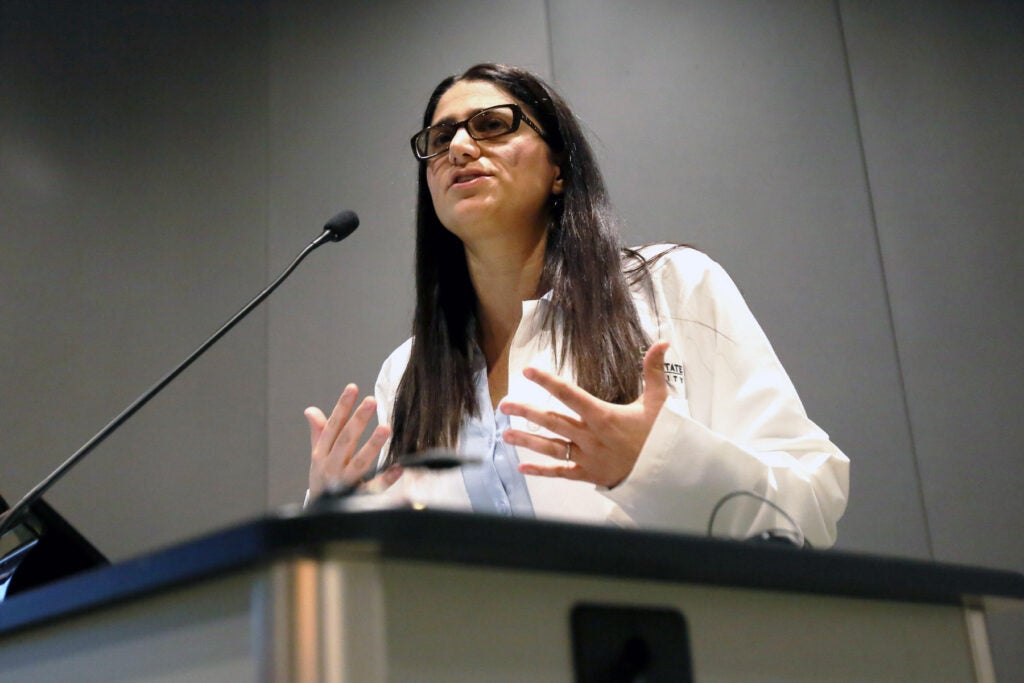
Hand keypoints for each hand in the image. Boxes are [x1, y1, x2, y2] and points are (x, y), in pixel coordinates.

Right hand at [305, 384, 398, 497]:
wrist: (318, 515)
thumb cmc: (322, 480)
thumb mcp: (317, 456)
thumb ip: (318, 433)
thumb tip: (311, 410)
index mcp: (321, 454)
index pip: (332, 426)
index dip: (342, 407)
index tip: (353, 388)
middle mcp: (331, 467)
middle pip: (345, 441)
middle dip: (358, 421)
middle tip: (371, 401)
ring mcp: (343, 483)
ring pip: (358, 463)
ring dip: (372, 446)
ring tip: (386, 428)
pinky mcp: (356, 498)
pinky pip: (372, 488)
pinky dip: (385, 479)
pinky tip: (398, 467)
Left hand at [499, 342, 670, 487]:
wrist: (667, 471)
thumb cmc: (661, 434)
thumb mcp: (659, 400)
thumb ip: (654, 370)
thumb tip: (663, 342)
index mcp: (602, 416)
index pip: (570, 394)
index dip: (547, 381)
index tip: (528, 371)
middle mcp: (589, 436)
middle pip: (552, 422)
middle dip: (526, 412)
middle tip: (504, 405)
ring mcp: (587, 457)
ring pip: (551, 447)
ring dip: (527, 441)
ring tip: (505, 435)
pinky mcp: (588, 474)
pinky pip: (561, 472)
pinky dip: (541, 471)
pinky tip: (522, 467)